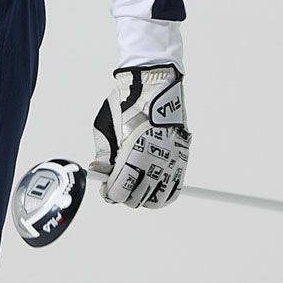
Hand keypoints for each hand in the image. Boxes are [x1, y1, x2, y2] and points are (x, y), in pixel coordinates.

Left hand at [91, 65, 191, 208]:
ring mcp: (171, 159)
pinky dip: (162, 193)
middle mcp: (155, 160)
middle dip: (124, 194)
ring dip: (143, 197)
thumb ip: (102, 155)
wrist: (154, 83)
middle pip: (136, 199)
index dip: (109, 193)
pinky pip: (174, 187)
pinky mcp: (182, 156)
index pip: (119, 192)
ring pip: (157, 199)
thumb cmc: (127, 102)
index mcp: (133, 154)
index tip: (105, 187)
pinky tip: (152, 187)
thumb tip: (100, 174)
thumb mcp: (104, 128)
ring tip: (135, 185)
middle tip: (119, 184)